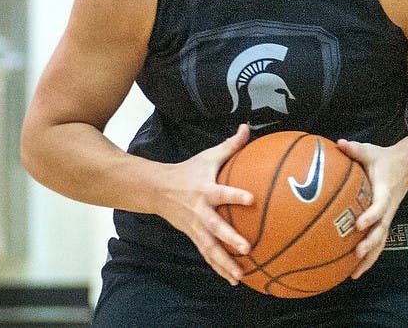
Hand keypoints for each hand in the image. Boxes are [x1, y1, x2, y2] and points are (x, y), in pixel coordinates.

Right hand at [155, 124, 253, 285]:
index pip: (222, 193)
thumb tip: (247, 126)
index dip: (235, 196)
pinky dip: (219, 269)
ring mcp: (195, 227)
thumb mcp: (208, 156)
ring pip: (210, 249)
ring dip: (225, 263)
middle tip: (247, 248)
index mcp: (205, 190)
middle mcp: (200, 212)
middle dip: (230, 239)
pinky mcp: (194, 237)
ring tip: (241, 276)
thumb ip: (231, 145)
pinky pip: (207, 255)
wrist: (156, 190)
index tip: (251, 198)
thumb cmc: (188, 171)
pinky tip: (234, 280)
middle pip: (215, 228)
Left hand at [336, 139, 407, 279]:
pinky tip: (353, 272)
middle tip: (356, 254)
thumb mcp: (370, 150)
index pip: (380, 206)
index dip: (371, 216)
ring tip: (354, 274)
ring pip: (380, 242)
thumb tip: (338, 143)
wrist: (407, 166)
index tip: (359, 224)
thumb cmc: (383, 158)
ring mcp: (387, 218)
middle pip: (381, 230)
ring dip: (369, 258)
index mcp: (385, 191)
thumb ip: (354, 149)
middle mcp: (387, 208)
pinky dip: (368, 259)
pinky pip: (378, 244)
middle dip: (370, 244)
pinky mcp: (384, 223)